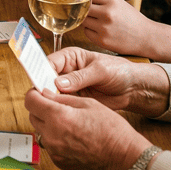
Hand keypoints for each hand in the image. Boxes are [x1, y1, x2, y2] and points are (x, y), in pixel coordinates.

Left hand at [24, 88, 150, 169]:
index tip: (39, 92)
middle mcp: (52, 135)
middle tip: (54, 105)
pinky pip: (50, 146)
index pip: (30, 101)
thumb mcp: (88, 104)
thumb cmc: (111, 129)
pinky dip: (55, 139)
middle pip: (32, 116)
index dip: (34, 94)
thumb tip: (46, 94)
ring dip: (47, 124)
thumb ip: (62, 99)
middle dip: (40, 108)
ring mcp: (54, 151)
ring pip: (40, 131)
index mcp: (58, 117)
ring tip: (66, 122)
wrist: (124, 157)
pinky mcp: (59, 162)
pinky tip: (71, 137)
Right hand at [47, 47, 170, 116]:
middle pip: (46, 78)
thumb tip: (58, 83)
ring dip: (51, 99)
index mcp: (70, 57)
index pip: (49, 62)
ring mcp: (69, 87)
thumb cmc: (119, 72)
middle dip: (43, 87)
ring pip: (52, 93)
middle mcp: (66, 71)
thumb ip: (80, 77)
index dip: (40, 71)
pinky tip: (59, 112)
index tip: (38, 81)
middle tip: (43, 96)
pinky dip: (59, 108)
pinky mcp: (74, 100)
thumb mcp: (100, 71)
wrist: (132, 89)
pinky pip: (62, 104)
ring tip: (51, 106)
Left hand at [83, 0, 157, 55]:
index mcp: (112, 1)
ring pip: (83, 20)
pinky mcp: (102, 41)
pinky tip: (100, 30)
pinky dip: (90, 31)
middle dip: (84, 8)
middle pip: (83, 7)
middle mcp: (107, 14)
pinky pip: (86, 32)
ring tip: (98, 21)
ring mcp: (104, 28)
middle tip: (91, 11)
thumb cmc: (131, 17)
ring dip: (87, 20)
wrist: (146, 37)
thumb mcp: (119, 1)